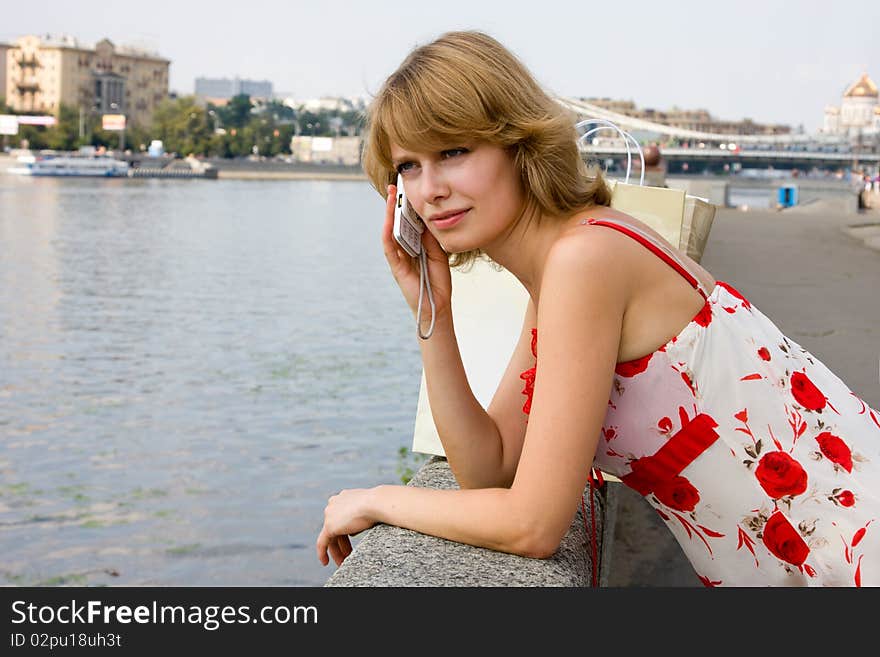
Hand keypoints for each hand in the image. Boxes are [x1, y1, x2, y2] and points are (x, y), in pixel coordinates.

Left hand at [316, 488, 377, 566]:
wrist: (376, 503)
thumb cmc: (379, 505)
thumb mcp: (368, 509)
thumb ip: (360, 517)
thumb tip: (354, 531)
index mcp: (343, 497)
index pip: (341, 516)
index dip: (345, 530)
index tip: (351, 540)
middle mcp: (334, 503)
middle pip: (335, 527)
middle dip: (342, 543)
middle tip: (348, 555)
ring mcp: (330, 514)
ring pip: (330, 537)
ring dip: (337, 551)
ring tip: (343, 562)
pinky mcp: (329, 526)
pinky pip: (322, 543)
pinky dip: (322, 553)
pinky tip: (325, 562)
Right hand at [381, 184, 452, 325]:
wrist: (438, 305)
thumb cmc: (438, 281)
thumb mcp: (438, 253)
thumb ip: (430, 238)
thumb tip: (425, 218)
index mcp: (414, 245)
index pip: (407, 222)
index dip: (406, 206)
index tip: (407, 189)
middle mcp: (403, 249)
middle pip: (397, 223)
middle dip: (394, 205)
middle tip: (394, 186)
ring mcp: (398, 258)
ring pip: (390, 232)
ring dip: (389, 214)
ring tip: (390, 197)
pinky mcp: (396, 267)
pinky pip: (389, 248)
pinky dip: (388, 234)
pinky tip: (388, 221)